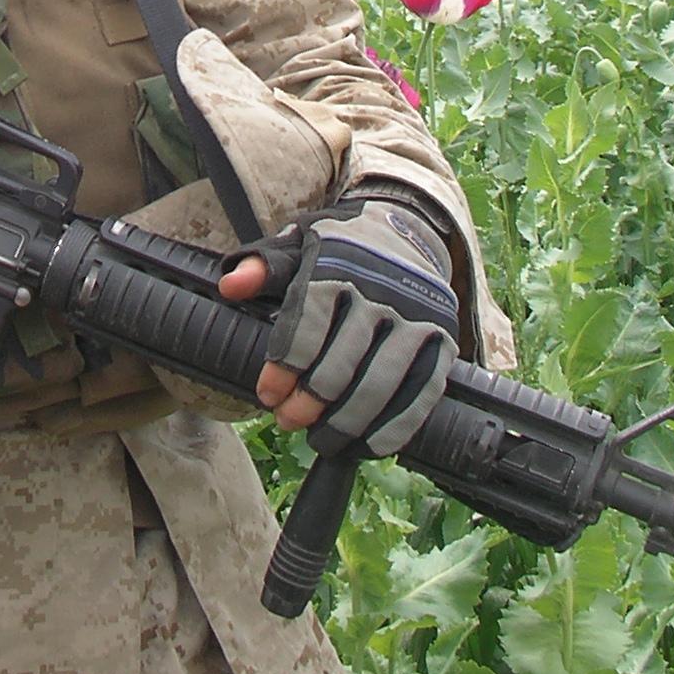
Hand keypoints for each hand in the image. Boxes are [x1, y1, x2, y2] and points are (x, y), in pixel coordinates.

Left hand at [219, 198, 457, 455]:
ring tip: (323, 440)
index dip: (282, 369)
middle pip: (341, 362)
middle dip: (309, 402)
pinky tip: (368, 445)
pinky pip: (422, 393)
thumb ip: (264, 266)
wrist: (409, 227)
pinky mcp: (443, 339)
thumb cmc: (341, 246)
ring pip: (380, 384)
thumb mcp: (298, 242)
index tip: (267, 395)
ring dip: (347, 423)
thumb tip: (231, 286)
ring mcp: (417, 316)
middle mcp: (380, 290)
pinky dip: (394, 427)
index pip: (305, 325)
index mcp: (337, 264)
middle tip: (289, 421)